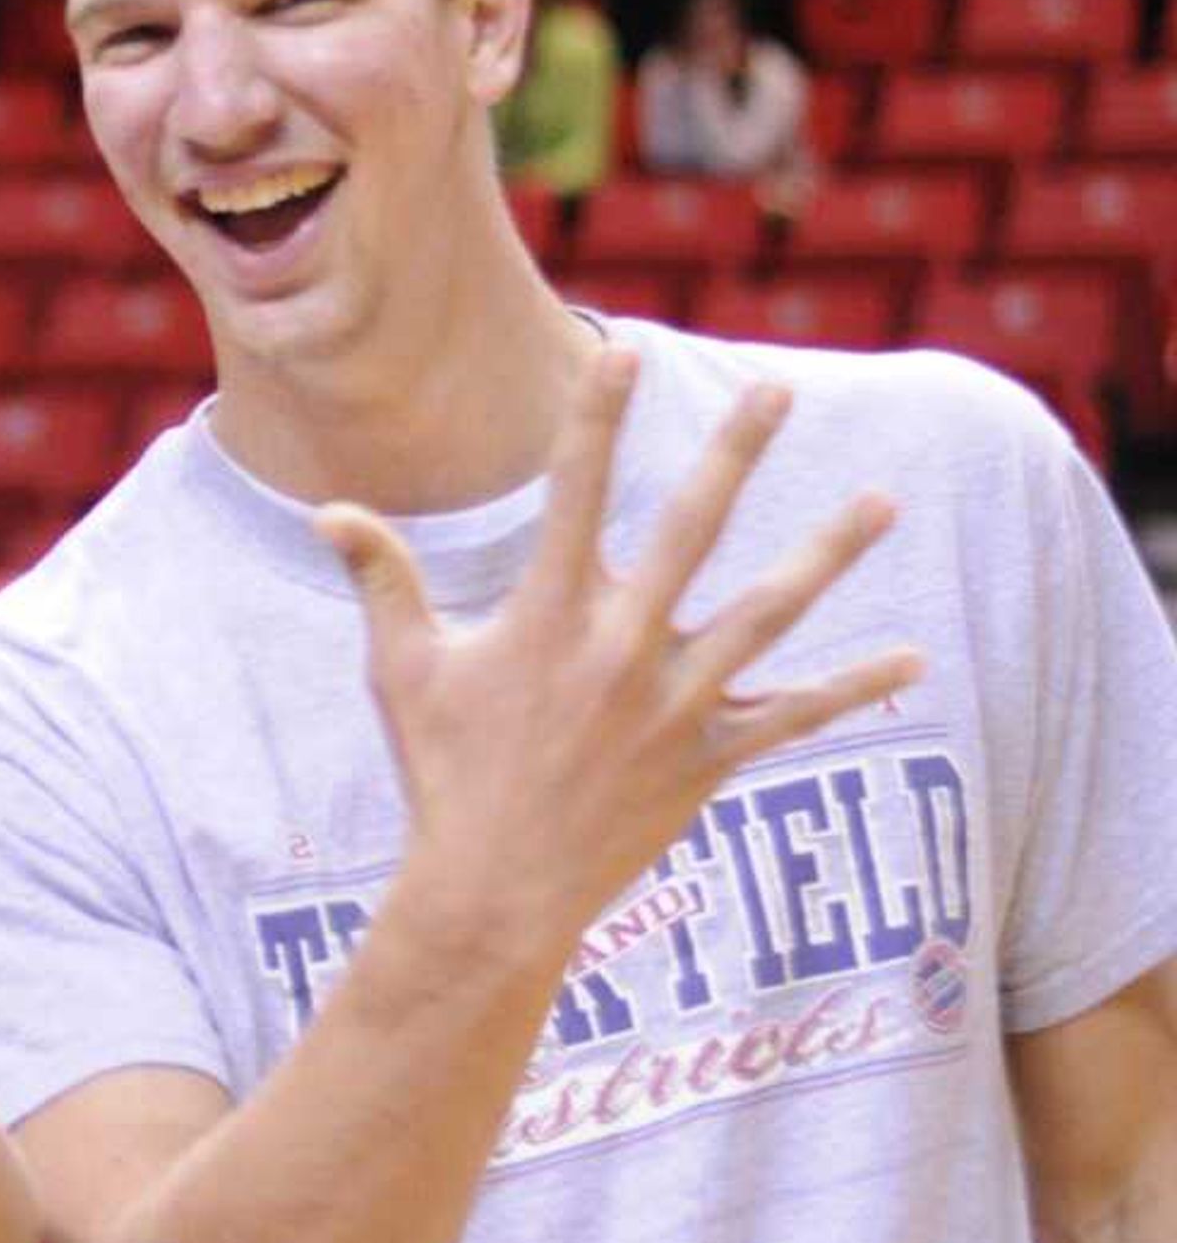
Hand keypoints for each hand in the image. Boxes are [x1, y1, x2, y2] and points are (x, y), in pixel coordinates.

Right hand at [316, 350, 921, 956]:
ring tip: (882, 501)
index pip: (574, 492)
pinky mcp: (709, 760)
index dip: (596, 418)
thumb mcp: (402, 671)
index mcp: (548, 616)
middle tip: (776, 389)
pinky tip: (911, 660)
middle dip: (735, 453)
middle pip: (693, 530)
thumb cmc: (443, 775)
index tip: (621, 352)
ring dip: (828, 555)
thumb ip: (382, 580)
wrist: (494, 890)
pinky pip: (793, 717)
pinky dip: (852, 689)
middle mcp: (622, 648)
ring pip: (767, 614)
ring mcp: (676, 705)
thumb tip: (329, 510)